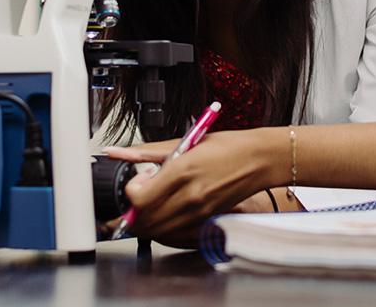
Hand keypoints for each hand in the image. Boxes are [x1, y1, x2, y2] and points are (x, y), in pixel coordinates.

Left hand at [104, 128, 279, 240]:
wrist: (259, 160)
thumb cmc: (228, 146)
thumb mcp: (186, 141)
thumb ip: (148, 151)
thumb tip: (117, 152)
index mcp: (182, 171)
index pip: (139, 198)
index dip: (131, 191)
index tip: (139, 179)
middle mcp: (189, 196)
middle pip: (143, 219)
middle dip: (134, 209)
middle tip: (142, 192)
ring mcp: (198, 212)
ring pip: (156, 230)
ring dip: (147, 219)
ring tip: (155, 200)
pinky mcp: (205, 220)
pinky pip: (173, 234)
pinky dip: (163, 227)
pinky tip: (167, 211)